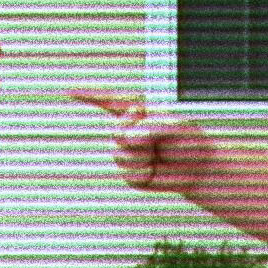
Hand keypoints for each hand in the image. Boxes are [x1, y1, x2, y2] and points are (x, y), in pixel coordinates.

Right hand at [69, 90, 212, 194]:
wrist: (200, 167)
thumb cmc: (188, 141)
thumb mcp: (173, 125)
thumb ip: (149, 127)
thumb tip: (128, 141)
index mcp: (137, 114)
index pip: (110, 102)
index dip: (88, 96)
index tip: (68, 91)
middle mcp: (129, 132)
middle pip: (116, 133)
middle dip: (137, 136)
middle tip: (156, 139)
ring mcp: (129, 154)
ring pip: (121, 154)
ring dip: (143, 155)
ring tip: (157, 155)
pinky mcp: (132, 175)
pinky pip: (129, 174)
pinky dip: (145, 172)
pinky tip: (154, 170)